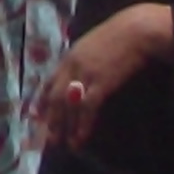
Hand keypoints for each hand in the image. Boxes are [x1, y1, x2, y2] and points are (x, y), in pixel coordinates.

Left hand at [36, 3, 173, 148]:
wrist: (136, 30)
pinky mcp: (101, 83)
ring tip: (63, 144)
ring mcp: (85, 74)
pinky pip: (87, 108)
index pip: (49, 82)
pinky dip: (82, 125)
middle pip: (55, 97)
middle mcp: (72, 66)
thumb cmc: (119, 35)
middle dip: (50, 119)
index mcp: (69, 56)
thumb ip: (83, 59)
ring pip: (68, 105)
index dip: (42, 101)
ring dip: (64, 127)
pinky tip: (80, 137)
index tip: (37, 116)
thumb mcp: (93, 44)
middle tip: (48, 138)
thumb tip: (79, 74)